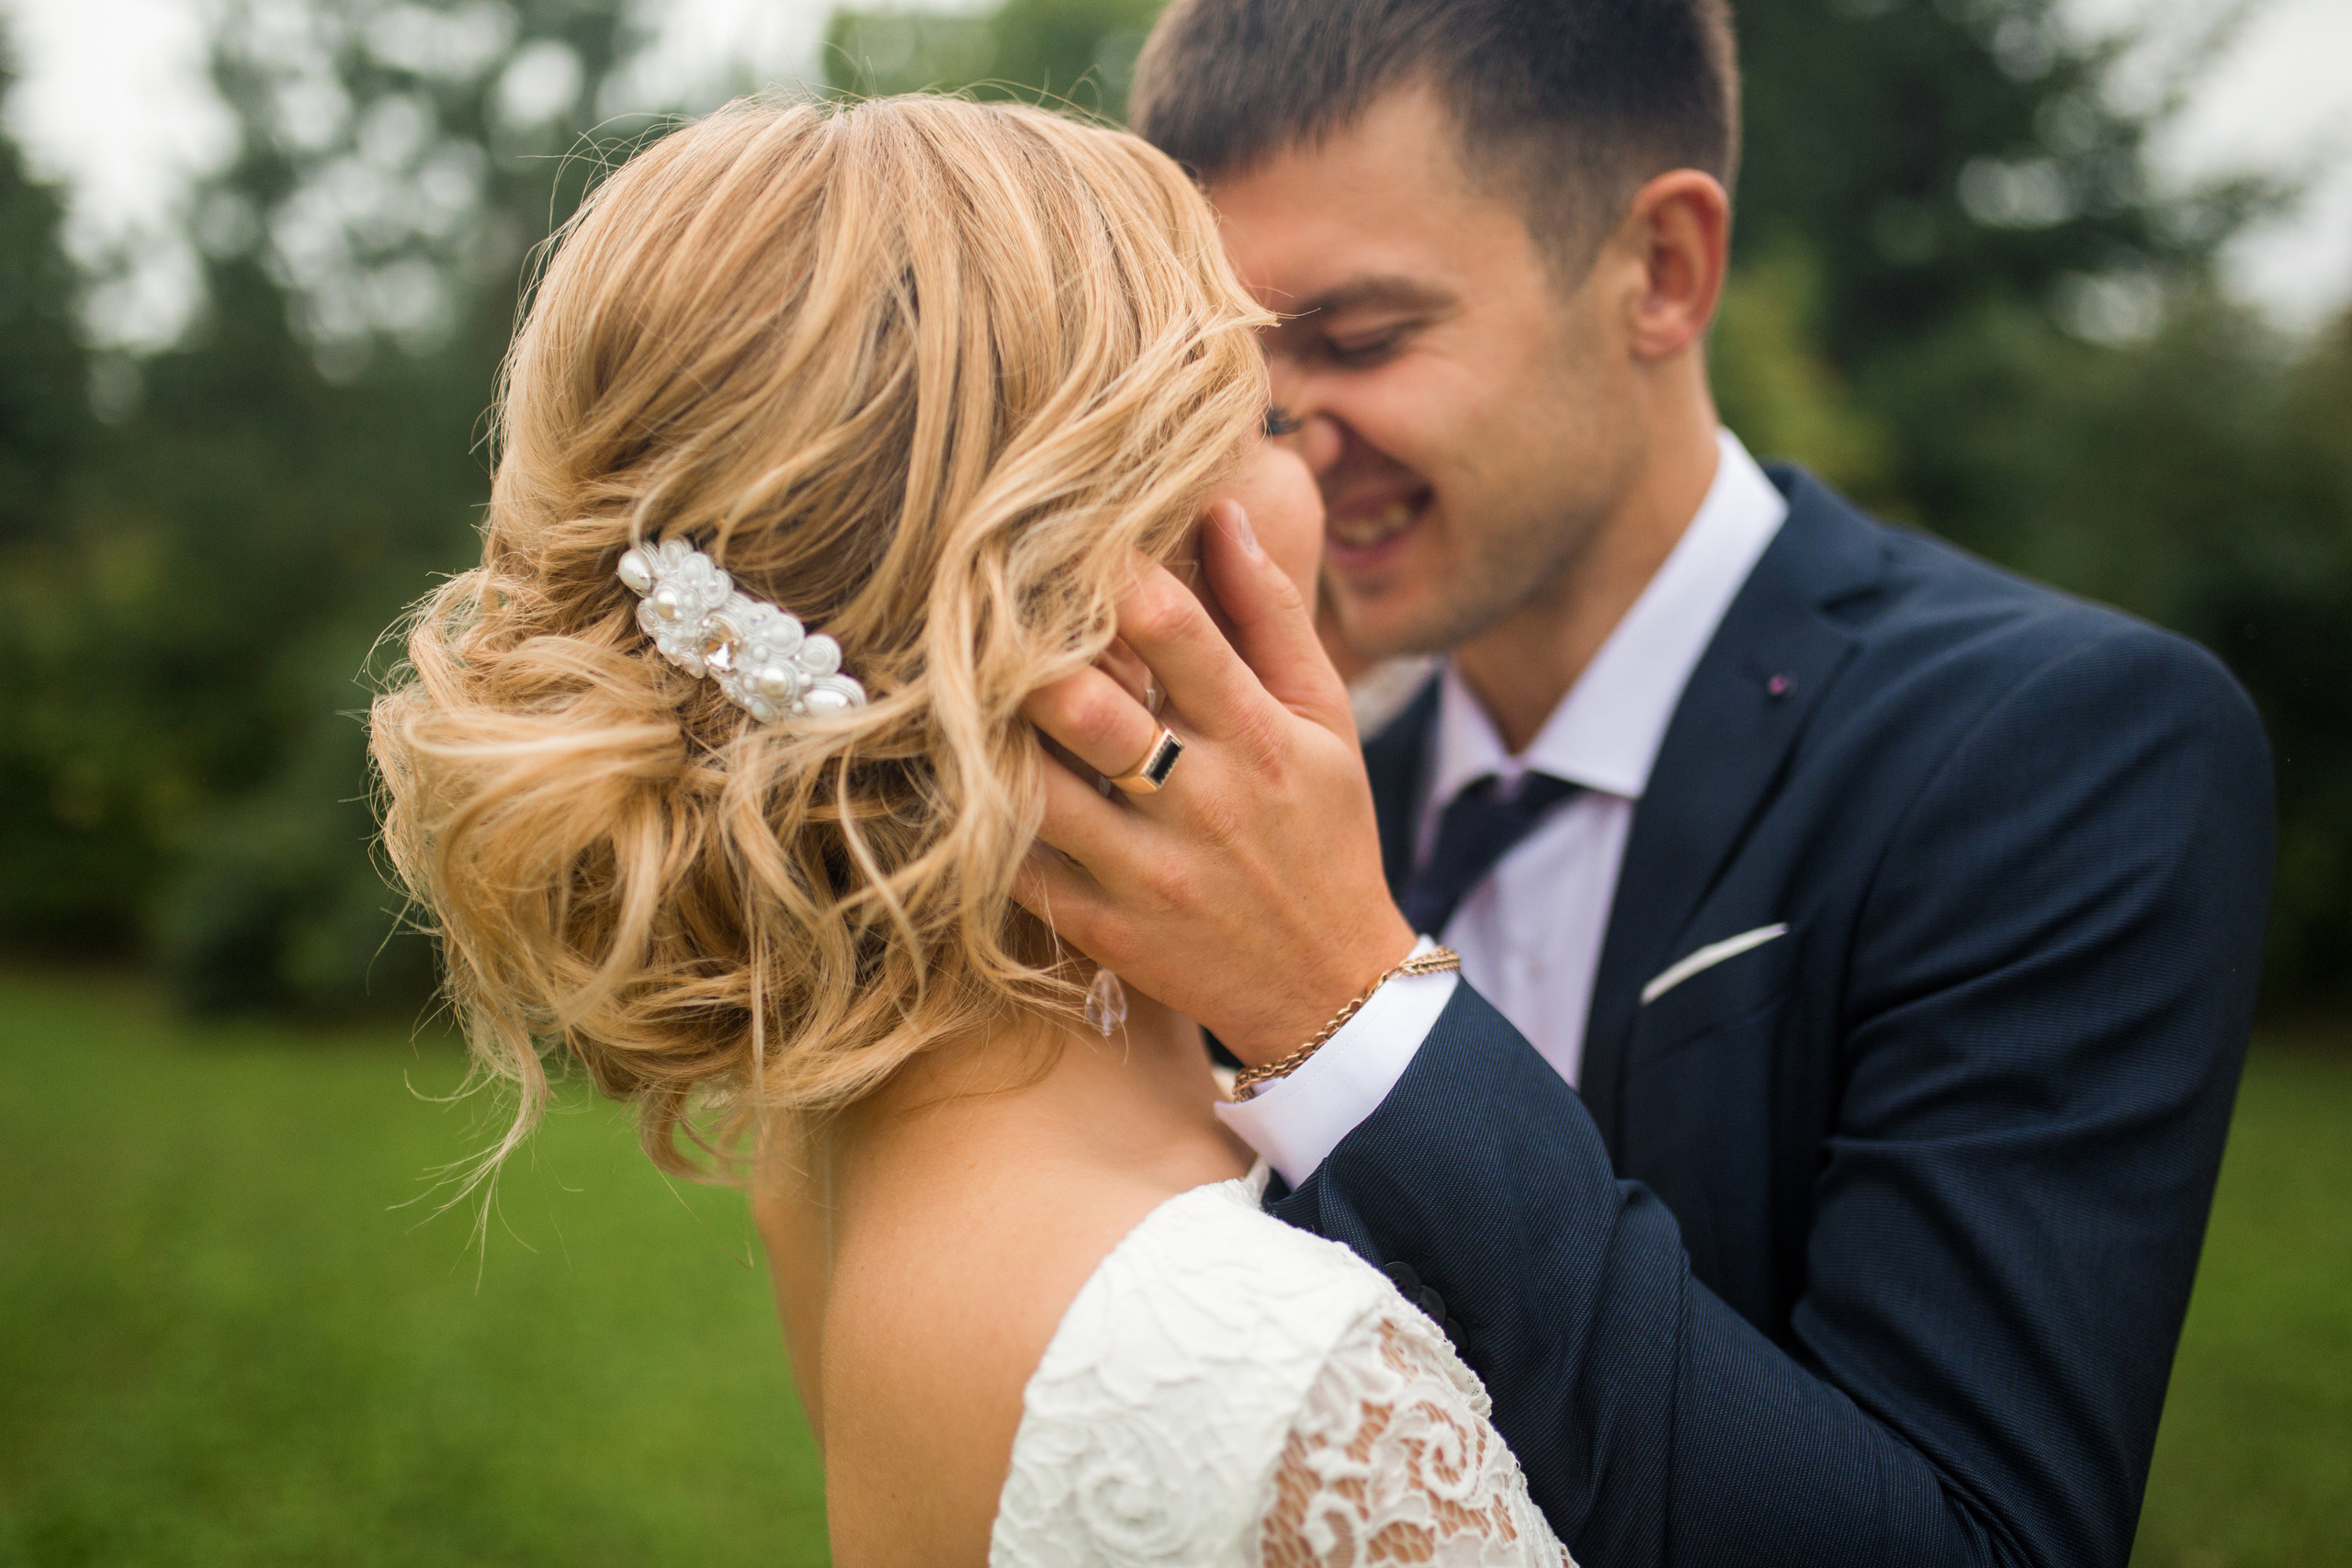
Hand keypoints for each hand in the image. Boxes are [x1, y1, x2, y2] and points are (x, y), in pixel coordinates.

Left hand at [1014, 502, 1417, 1064]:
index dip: (1112, 576)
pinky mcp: (1106, 933)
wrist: (1331, 992)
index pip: (1177, 633)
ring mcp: (1148, 875)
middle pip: (1088, 711)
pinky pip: (1018, 868)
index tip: (1067, 538)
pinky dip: (981, 820)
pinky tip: (959, 775)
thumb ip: (1271, 616)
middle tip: (981, 611)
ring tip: (955, 687)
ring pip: (1036, 789)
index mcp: (1259, 739)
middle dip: (1032, 656)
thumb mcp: (1324, 721)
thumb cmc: (1325, 833)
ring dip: (990, 734)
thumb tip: (1219, 508)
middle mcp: (1201, 804)